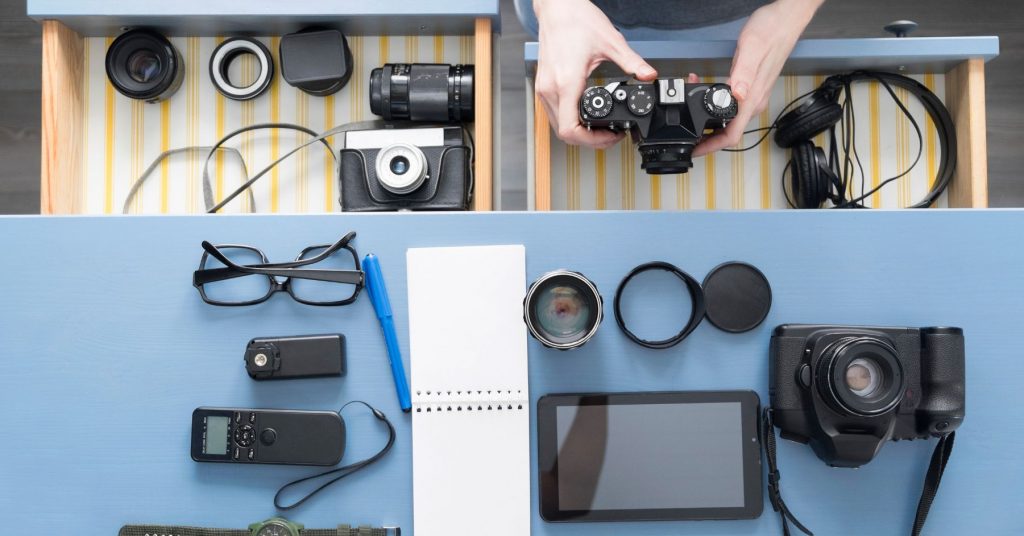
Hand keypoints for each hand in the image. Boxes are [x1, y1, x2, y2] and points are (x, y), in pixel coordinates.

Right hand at [534, 0, 657, 148]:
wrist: (557, 7)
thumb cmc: (577, 20)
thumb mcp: (612, 42)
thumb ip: (632, 62)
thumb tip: (648, 75)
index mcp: (567, 82)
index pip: (570, 129)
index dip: (592, 141)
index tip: (609, 136)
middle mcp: (551, 89)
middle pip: (564, 133)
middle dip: (588, 140)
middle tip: (609, 136)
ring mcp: (544, 88)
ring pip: (557, 126)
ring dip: (578, 133)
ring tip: (599, 128)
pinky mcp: (543, 84)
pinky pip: (553, 113)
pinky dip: (569, 120)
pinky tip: (585, 116)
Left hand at [694, 0, 823, 156]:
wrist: (787, 19)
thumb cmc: (772, 30)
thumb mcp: (752, 48)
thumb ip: (743, 73)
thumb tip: (737, 95)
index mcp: (752, 97)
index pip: (732, 135)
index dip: (711, 147)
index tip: (694, 151)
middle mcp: (754, 101)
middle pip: (728, 132)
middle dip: (705, 134)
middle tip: (686, 127)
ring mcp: (754, 95)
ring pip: (730, 120)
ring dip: (709, 120)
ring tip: (690, 104)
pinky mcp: (752, 88)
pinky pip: (733, 106)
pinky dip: (715, 105)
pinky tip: (706, 92)